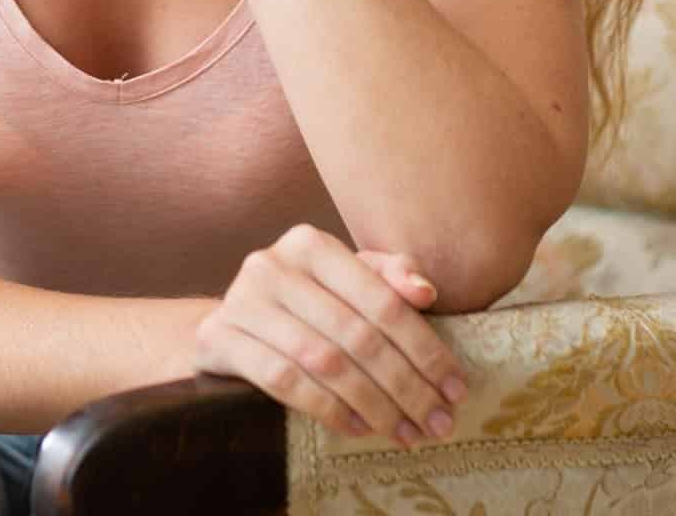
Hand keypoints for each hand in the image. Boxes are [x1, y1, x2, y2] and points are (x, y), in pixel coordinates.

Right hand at [194, 223, 467, 447]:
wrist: (228, 324)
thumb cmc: (303, 302)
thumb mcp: (345, 280)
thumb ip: (389, 277)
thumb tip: (425, 293)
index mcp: (310, 243)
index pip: (382, 301)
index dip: (425, 349)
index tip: (455, 389)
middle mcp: (272, 265)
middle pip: (357, 336)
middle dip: (406, 387)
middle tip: (438, 423)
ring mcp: (241, 302)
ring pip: (324, 362)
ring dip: (374, 405)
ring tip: (405, 433)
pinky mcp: (219, 339)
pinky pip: (284, 381)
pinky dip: (327, 408)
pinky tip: (358, 427)